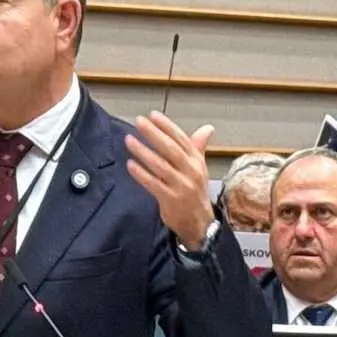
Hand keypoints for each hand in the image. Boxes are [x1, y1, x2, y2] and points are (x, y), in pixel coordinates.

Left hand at [125, 111, 215, 249]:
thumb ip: (198, 147)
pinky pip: (153, 184)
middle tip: (139, 122)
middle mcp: (191, 171)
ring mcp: (181, 186)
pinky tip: (130, 164)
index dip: (167, 126)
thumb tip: (208, 128)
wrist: (199, 222)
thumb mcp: (199, 168)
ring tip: (129, 140)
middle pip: (170, 149)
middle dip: (154, 134)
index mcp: (197, 161)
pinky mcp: (170, 199)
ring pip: (160, 165)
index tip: (153, 115)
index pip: (182, 139)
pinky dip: (141, 174)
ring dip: (143, 152)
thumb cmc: (195, 191)